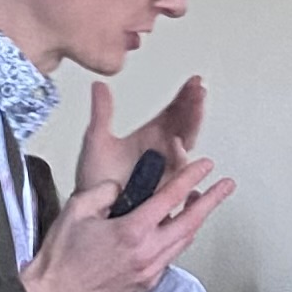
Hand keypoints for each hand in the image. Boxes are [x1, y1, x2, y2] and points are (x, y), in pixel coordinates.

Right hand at [22, 154, 235, 291]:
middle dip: (212, 201)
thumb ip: (105, 192)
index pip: (172, 198)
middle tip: (226, 186)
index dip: (192, 177)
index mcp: (132, 232)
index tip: (206, 166)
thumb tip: (123, 188)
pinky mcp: (144, 285)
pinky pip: (170, 257)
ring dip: (195, 221)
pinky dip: (177, 240)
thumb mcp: (77, 209)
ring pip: (183, 242)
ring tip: (200, 204)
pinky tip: (174, 230)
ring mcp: (148, 272)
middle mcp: (146, 254)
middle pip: (191, 223)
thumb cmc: (60, 257)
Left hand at [75, 72, 207, 202]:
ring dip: (193, 123)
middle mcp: (162, 150)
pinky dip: (181, 155)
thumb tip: (98, 85)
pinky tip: (179, 145)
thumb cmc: (95, 180)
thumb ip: (101, 112)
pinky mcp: (166, 185)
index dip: (184, 96)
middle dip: (193, 105)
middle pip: (184, 123)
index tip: (194, 81)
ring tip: (196, 108)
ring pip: (186, 141)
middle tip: (198, 90)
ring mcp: (166, 168)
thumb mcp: (96, 140)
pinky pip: (179, 169)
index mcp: (149, 136)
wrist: (92, 210)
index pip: (173, 111)